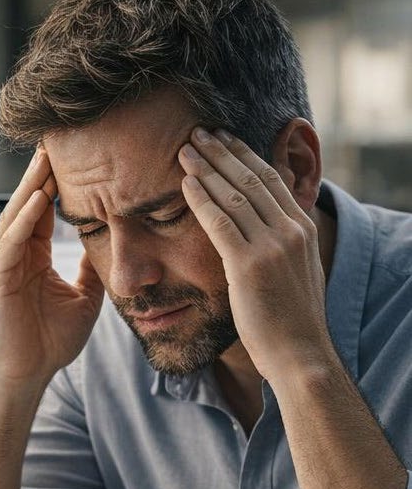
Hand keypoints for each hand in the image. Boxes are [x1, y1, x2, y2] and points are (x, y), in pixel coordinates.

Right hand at [0, 148, 103, 388]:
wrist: (26, 376)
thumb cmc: (50, 342)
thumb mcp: (84, 298)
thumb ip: (91, 270)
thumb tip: (111, 246)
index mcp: (32, 258)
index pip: (43, 211)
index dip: (57, 183)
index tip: (75, 155)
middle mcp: (13, 256)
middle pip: (27, 205)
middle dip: (40, 173)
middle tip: (56, 139)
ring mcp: (2, 266)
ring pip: (16, 217)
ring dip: (31, 187)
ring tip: (46, 158)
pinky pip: (11, 243)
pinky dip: (24, 220)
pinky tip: (38, 199)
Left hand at [178, 129, 331, 383]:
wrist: (300, 355)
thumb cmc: (293, 323)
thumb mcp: (297, 274)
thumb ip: (284, 246)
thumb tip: (267, 234)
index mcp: (302, 229)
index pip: (271, 180)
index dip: (245, 156)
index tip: (224, 139)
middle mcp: (290, 231)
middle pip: (252, 178)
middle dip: (223, 152)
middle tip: (198, 132)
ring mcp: (271, 246)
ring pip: (235, 195)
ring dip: (207, 169)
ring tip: (185, 149)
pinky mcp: (250, 265)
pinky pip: (220, 223)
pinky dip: (201, 199)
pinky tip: (185, 183)